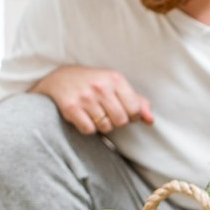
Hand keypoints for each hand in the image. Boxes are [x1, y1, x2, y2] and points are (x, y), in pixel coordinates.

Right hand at [32, 65, 153, 134]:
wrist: (60, 78)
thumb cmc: (94, 84)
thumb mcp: (117, 86)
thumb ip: (137, 102)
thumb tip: (150, 120)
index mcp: (115, 79)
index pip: (135, 110)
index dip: (132, 116)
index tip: (123, 111)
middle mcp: (101, 86)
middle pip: (122, 121)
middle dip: (117, 122)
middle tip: (107, 114)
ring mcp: (85, 97)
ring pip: (106, 127)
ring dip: (102, 126)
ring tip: (95, 114)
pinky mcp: (71, 107)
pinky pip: (89, 130)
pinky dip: (88, 128)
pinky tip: (84, 117)